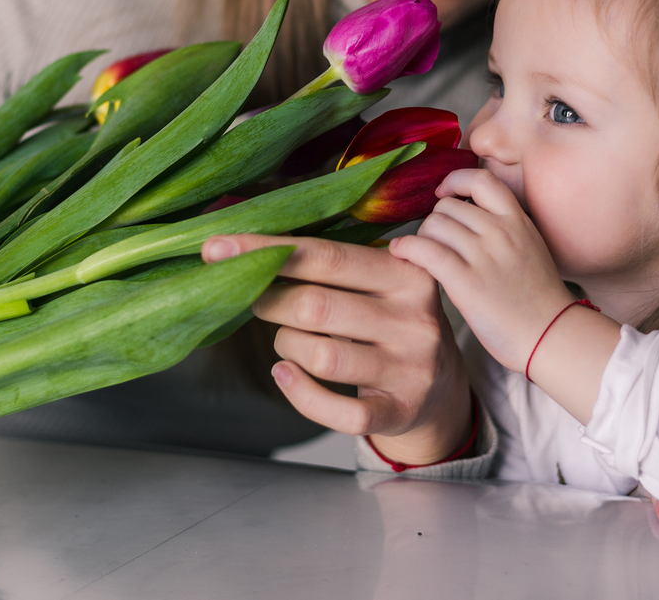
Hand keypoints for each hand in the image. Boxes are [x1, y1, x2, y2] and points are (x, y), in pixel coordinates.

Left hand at [202, 234, 471, 465]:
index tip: (215, 247)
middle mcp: (415, 318)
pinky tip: (286, 376)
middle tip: (257, 299)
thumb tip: (242, 248)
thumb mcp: (378, 284)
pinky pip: (340, 412)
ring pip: (320, 355)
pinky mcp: (402, 410)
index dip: (266, 251)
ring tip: (286, 340)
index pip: (326, 256)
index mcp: (406, 273)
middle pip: (316, 305)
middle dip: (270, 301)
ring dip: (285, 345)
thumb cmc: (389, 321)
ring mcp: (412, 367)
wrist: (443, 386)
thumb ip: (329, 263)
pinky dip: (300, 394)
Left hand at [389, 168, 621, 422]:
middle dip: (436, 221)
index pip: (481, 179)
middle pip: (448, 206)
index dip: (455, 181)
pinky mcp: (467, 281)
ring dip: (422, 237)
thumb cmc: (539, 299)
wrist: (551, 336)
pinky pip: (425, 250)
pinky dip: (407, 248)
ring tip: (424, 255)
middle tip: (436, 243)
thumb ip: (503, 228)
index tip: (445, 193)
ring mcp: (484, 255)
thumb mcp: (530, 248)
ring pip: (434, 225)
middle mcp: (501, 232)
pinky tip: (401, 252)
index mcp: (518, 221)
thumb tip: (465, 215)